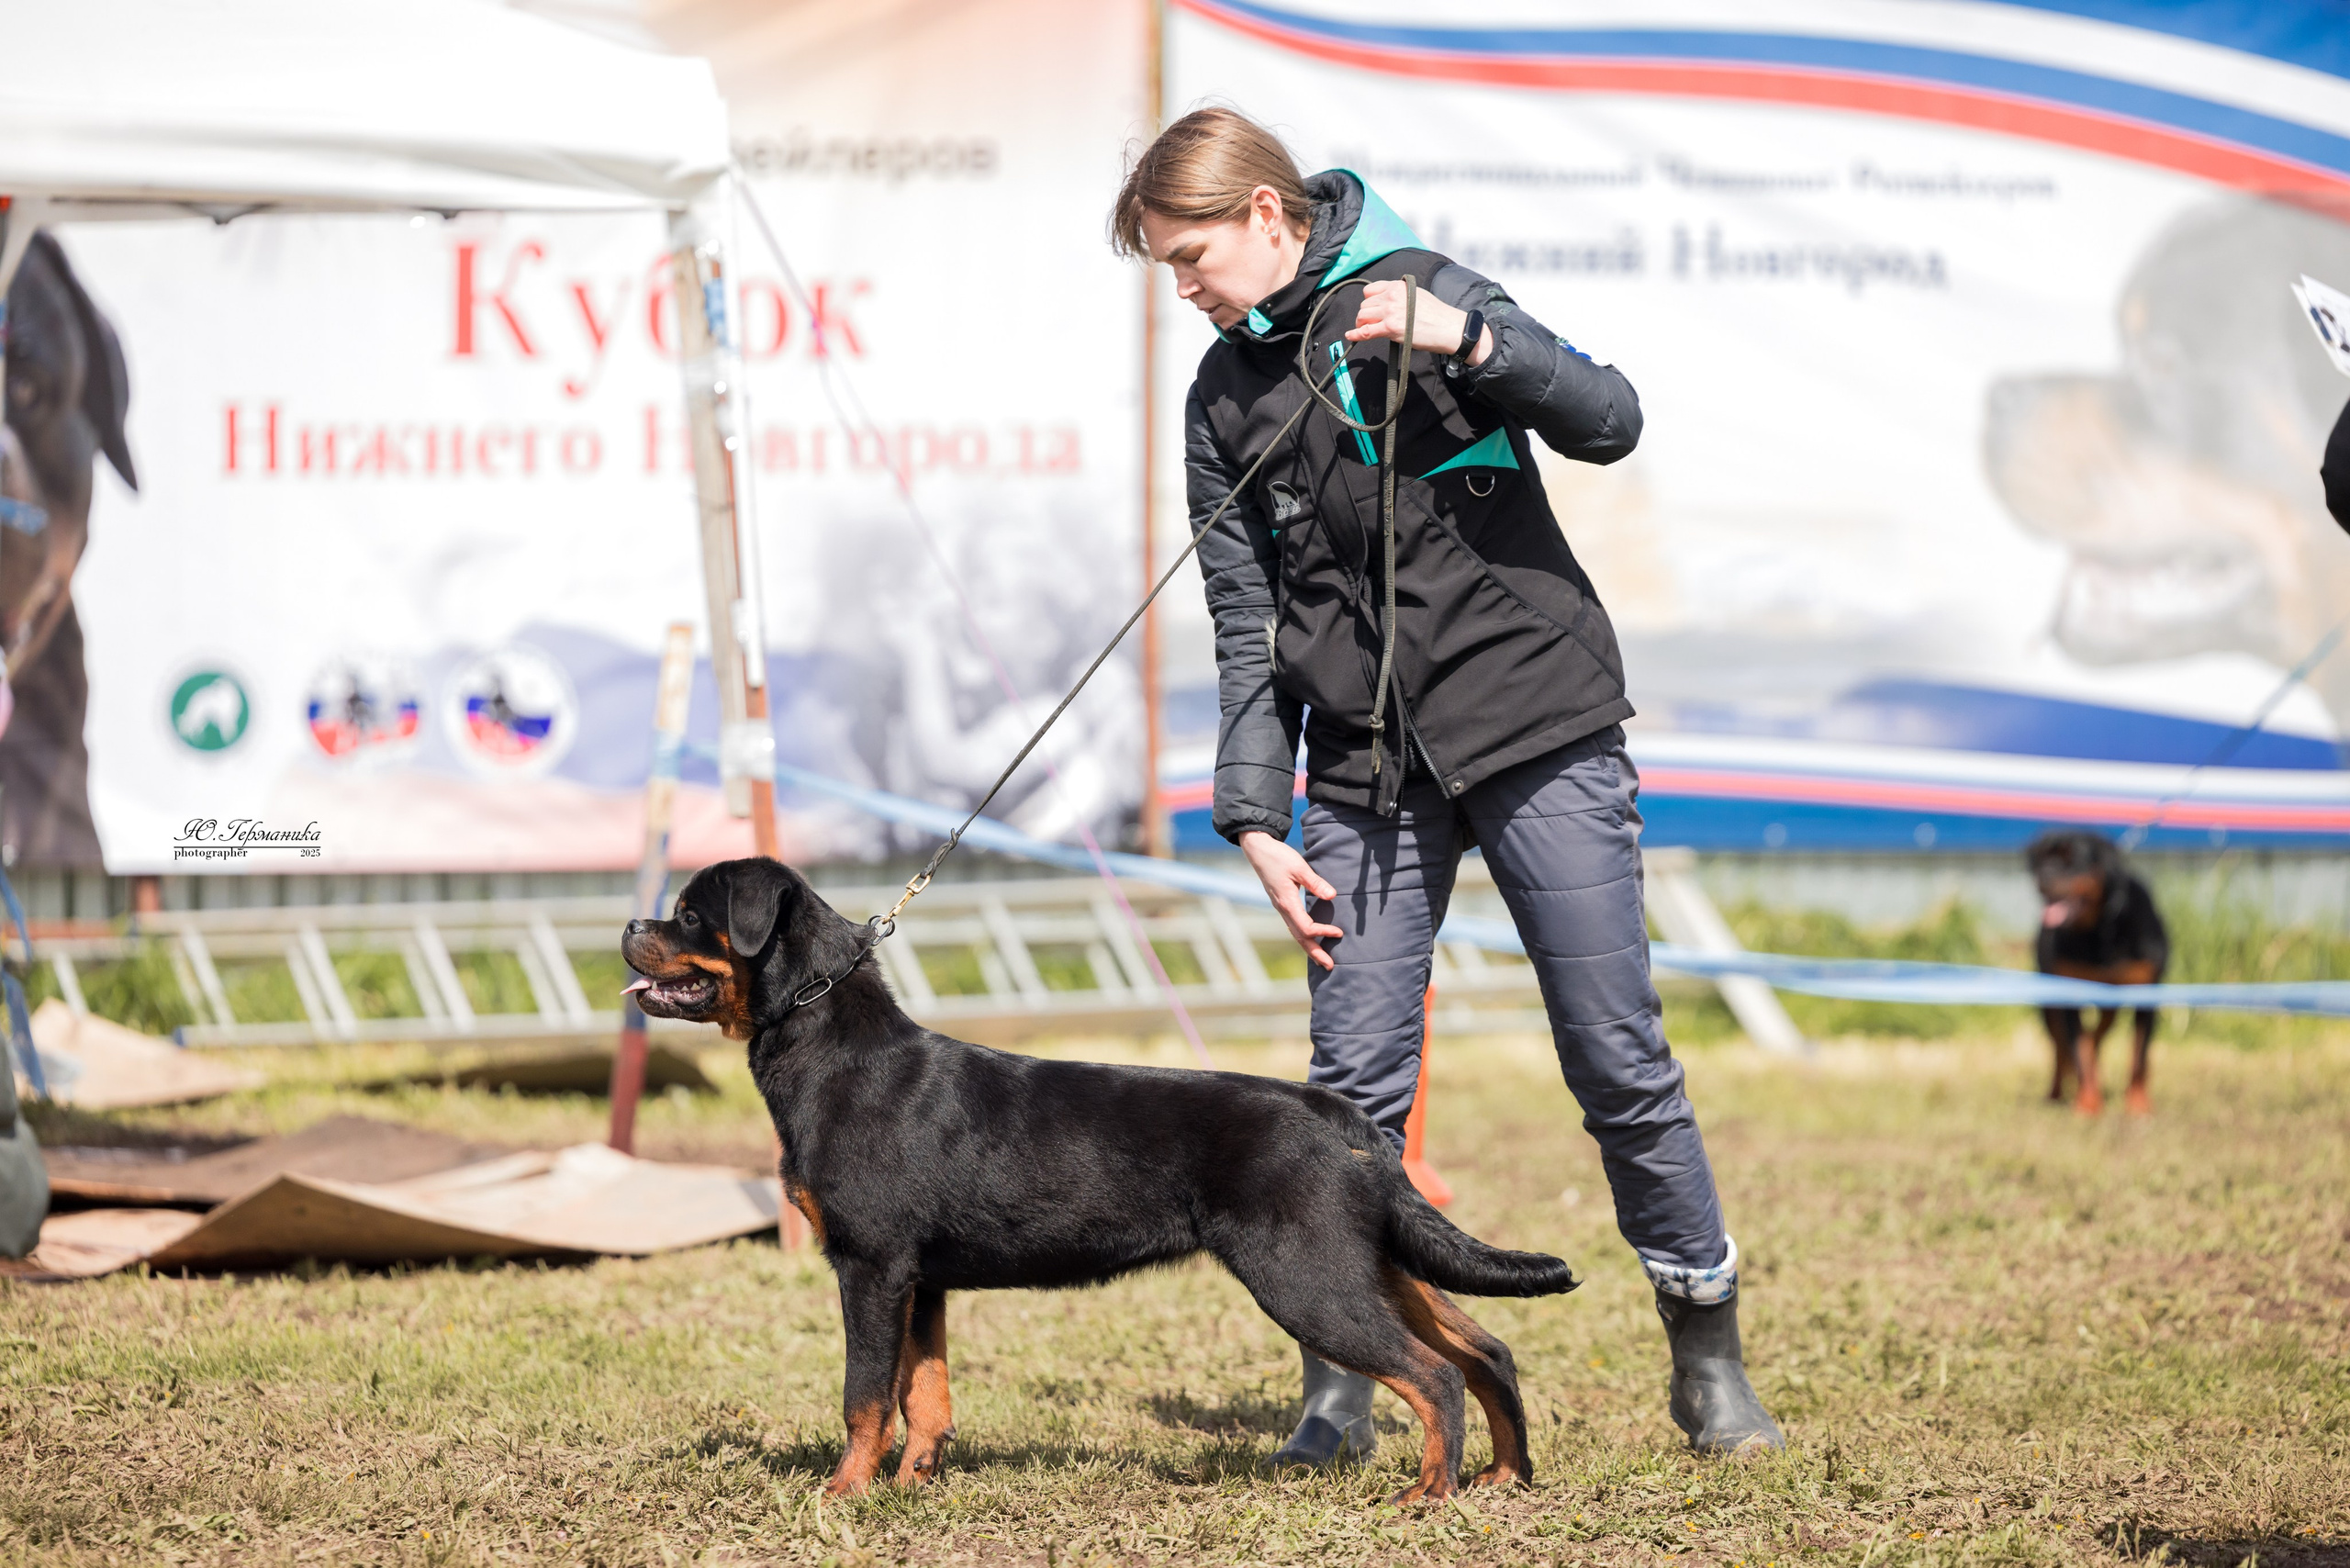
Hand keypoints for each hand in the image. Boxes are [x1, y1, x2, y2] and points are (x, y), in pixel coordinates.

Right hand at [1240, 830, 1343, 971]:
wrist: (1258, 850)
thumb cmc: (1278, 857)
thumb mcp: (1299, 867)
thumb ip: (1316, 882)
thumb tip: (1332, 897)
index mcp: (1287, 903)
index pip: (1306, 927)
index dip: (1323, 932)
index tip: (1339, 932)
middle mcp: (1283, 909)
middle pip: (1299, 938)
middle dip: (1315, 952)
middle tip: (1330, 966)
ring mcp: (1281, 908)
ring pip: (1295, 934)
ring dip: (1309, 948)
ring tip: (1322, 960)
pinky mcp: (1282, 904)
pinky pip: (1293, 926)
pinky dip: (1303, 937)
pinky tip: (1310, 940)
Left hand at [1345, 281, 1492, 365]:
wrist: (1448, 327)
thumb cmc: (1436, 314)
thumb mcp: (1416, 294)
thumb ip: (1399, 294)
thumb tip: (1386, 301)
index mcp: (1398, 286)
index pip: (1370, 290)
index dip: (1369, 301)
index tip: (1373, 308)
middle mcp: (1392, 296)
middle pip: (1365, 305)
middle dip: (1366, 315)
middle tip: (1373, 323)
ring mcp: (1390, 312)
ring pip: (1363, 316)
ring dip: (1363, 324)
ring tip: (1369, 329)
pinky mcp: (1390, 328)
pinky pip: (1365, 331)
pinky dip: (1356, 334)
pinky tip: (1350, 336)